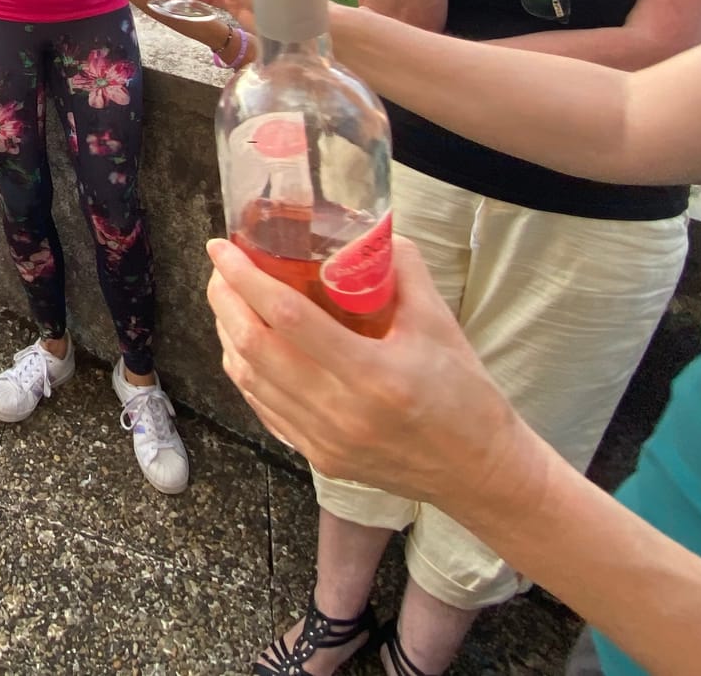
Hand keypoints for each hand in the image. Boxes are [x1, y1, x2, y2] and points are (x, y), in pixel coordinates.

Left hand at [204, 233, 524, 501]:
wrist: (480, 471)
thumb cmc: (465, 396)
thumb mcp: (440, 323)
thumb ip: (403, 268)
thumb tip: (369, 228)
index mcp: (373, 374)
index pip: (288, 317)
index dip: (247, 277)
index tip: (224, 248)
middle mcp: (341, 411)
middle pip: (255, 348)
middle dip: (225, 301)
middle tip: (220, 269)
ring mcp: (325, 440)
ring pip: (250, 380)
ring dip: (227, 334)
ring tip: (226, 299)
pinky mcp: (319, 457)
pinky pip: (263, 408)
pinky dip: (245, 371)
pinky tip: (243, 345)